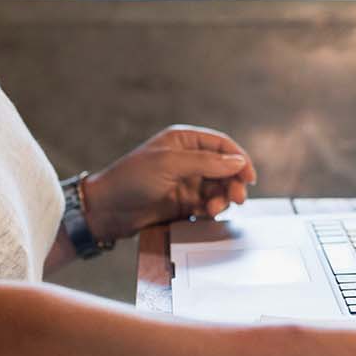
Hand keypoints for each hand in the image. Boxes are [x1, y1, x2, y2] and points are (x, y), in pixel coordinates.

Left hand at [81, 126, 256, 241]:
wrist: (106, 211)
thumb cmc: (131, 179)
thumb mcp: (170, 165)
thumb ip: (206, 163)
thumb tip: (238, 162)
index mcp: (183, 141)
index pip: (221, 145)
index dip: (239, 159)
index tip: (249, 177)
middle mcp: (187, 159)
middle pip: (224, 169)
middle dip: (232, 183)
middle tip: (237, 199)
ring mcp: (185, 182)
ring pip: (217, 189)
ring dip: (222, 199)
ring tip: (214, 209)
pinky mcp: (182, 203)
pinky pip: (207, 204)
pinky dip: (211, 210)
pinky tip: (205, 215)